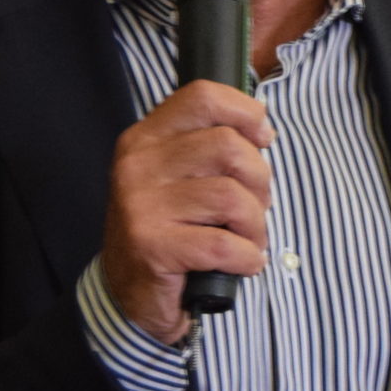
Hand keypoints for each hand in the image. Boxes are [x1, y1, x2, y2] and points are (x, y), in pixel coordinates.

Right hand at [102, 80, 272, 342]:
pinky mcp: (153, 246)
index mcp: (145, 138)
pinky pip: (225, 244)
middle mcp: (138, 164)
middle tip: (255, 207)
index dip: (245, 112)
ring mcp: (142, 205)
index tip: (263, 137)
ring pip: (232, 197)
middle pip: (227, 146)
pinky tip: (243, 263)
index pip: (201, 97)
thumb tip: (262, 130)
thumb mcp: (177, 177)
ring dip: (256, 225)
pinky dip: (248, 257)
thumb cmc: (167, 229)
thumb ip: (208, 147)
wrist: (127, 293)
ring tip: (249, 240)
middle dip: (259, 180)